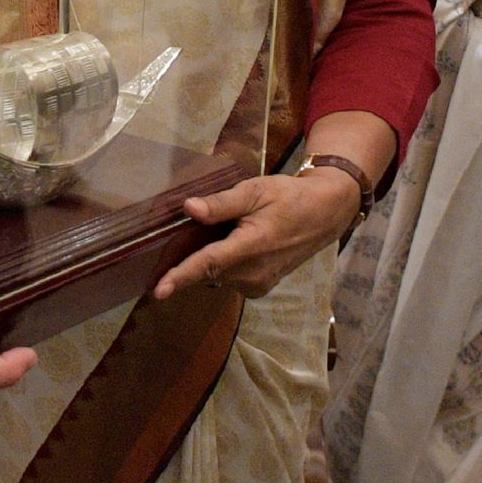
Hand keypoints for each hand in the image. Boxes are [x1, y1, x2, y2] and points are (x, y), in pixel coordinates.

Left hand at [152, 169, 359, 300]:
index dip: (180, 277)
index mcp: (252, 247)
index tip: (158, 291)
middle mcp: (254, 273)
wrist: (323, 214)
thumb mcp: (254, 191)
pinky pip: (228, 277)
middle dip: (186, 259)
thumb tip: (189, 209)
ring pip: (216, 275)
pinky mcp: (260, 287)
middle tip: (178, 237)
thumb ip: (221, 204)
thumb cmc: (288, 198)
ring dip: (206, 259)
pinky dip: (221, 264)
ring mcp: (258, 284)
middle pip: (206, 270)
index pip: (208, 264)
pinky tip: (229, 243)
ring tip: (219, 232)